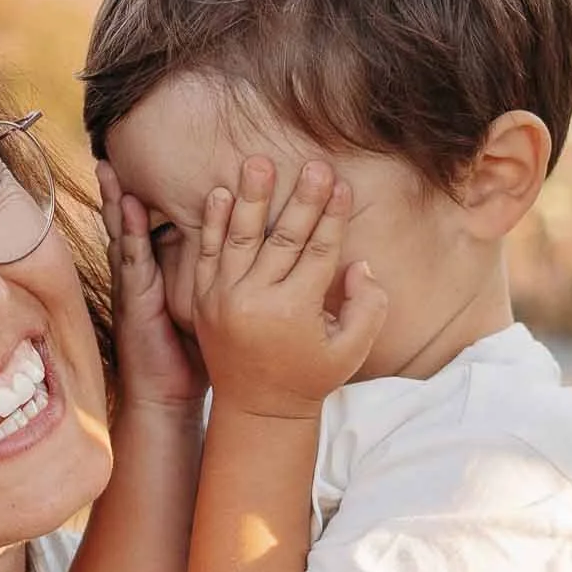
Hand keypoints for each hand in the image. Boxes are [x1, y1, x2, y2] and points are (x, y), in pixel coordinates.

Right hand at [98, 161, 205, 419]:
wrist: (167, 397)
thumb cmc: (192, 356)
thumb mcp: (207, 308)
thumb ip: (218, 279)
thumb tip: (249, 257)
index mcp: (161, 272)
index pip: (157, 225)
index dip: (153, 195)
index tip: (159, 160)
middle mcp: (144, 273)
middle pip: (134, 220)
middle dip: (126, 186)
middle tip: (119, 147)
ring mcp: (135, 285)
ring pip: (124, 233)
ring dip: (116, 199)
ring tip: (107, 166)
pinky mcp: (135, 300)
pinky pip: (132, 258)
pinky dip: (128, 231)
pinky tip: (125, 205)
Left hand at [193, 157, 389, 419]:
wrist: (256, 410)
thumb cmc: (309, 378)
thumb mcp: (350, 351)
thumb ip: (367, 308)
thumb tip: (358, 264)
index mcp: (293, 311)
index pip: (318, 251)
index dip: (333, 216)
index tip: (342, 184)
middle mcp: (255, 301)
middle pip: (283, 237)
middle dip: (301, 199)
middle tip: (313, 164)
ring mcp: (224, 299)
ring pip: (240, 238)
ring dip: (251, 197)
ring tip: (257, 161)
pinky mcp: (203, 301)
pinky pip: (208, 255)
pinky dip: (214, 224)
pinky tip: (221, 193)